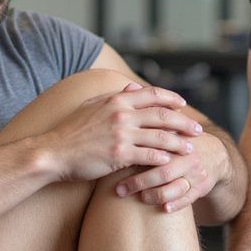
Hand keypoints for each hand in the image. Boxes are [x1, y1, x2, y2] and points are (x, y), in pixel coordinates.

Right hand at [45, 83, 202, 182]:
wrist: (54, 152)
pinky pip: (149, 156)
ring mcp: (121, 134)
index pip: (152, 94)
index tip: (183, 105)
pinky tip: (172, 162)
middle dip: (183, 122)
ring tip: (191, 149)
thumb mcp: (91, 106)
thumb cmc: (71, 130)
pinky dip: (163, 159)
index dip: (171, 99)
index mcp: (116, 100)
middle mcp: (122, 114)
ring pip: (160, 137)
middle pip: (162, 115)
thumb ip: (114, 96)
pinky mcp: (119, 155)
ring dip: (179, 143)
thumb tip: (133, 88)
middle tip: (197, 129)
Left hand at [113, 130, 225, 212]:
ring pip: (175, 188)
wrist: (214, 153)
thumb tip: (126, 102)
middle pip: (162, 172)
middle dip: (139, 183)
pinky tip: (164, 209)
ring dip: (156, 195)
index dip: (134, 158)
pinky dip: (177, 204)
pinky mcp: (202, 187)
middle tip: (120, 190)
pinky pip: (189, 199)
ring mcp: (196, 173)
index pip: (154, 149)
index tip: (114, 166)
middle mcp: (187, 156)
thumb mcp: (170, 127)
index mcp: (176, 140)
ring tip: (141, 198)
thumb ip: (151, 121)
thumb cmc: (181, 140)